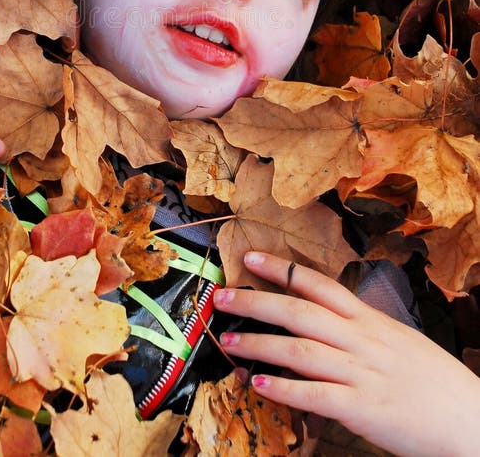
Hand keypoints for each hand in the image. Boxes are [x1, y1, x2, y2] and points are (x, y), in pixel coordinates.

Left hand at [214, 252, 479, 456]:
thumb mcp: (398, 341)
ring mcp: (362, 373)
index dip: (282, 269)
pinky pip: (317, 395)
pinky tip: (260, 385)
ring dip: (260, 344)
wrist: (470, 419)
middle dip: (257, 301)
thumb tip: (326, 322)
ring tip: (230, 339)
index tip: (250, 258)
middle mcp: (362, 340)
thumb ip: (360, 330)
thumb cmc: (434, 380)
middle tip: (222, 296)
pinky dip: (285, 389)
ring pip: (300, 350)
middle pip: (300, 312)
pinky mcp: (363, 409)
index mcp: (370, 320)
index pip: (319, 285)